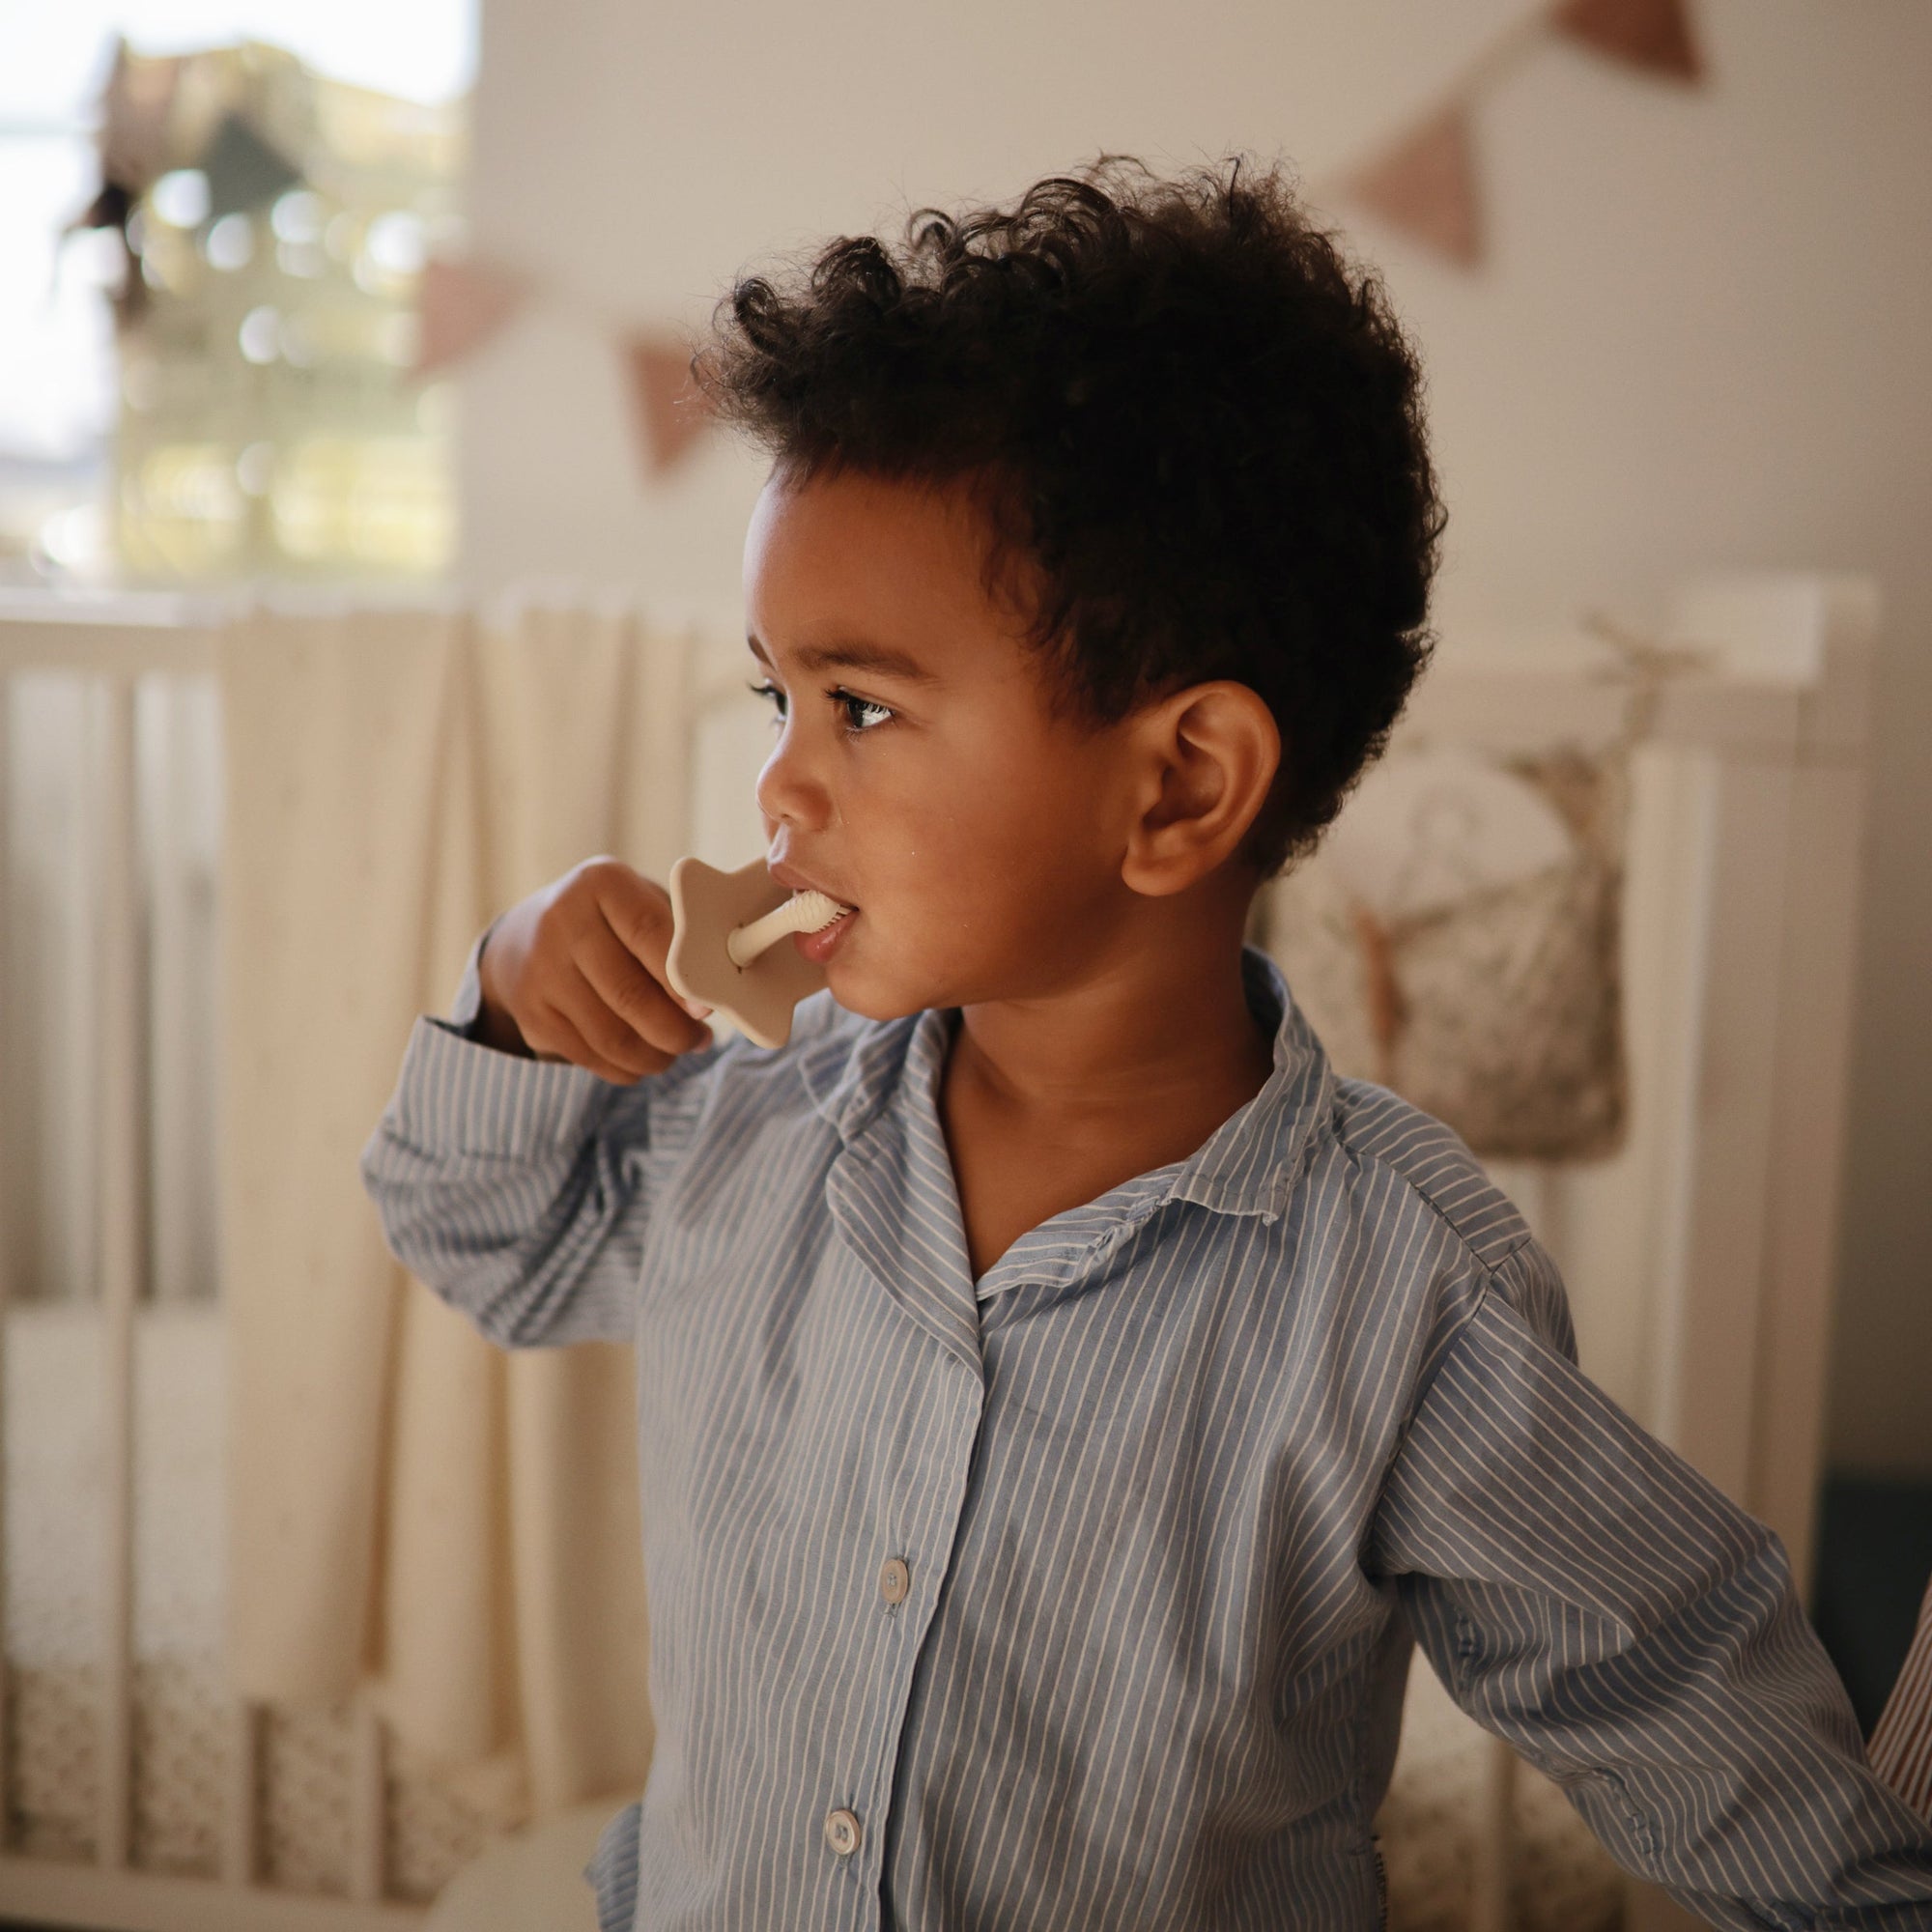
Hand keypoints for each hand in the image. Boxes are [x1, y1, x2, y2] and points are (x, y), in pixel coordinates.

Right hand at [474, 857, 712, 1082]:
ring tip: (676, 1051)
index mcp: (601, 883)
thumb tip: (710, 997)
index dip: (682, 978)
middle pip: (629, 993)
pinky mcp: (531, 1013)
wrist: (524, 936)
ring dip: (655, 1056)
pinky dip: (627, 1068)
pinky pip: (590, 1056)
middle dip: (675, 1030)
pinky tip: (644, 1059)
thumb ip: (678, 938)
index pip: (648, 932)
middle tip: (699, 1039)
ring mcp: (541, 970)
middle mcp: (563, 922)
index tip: (706, 1009)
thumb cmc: (610, 922)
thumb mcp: (640, 903)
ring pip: (611, 1036)